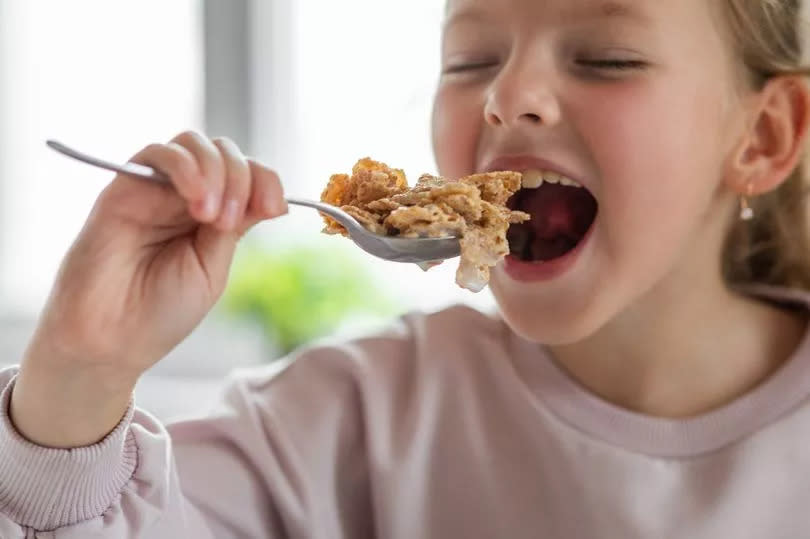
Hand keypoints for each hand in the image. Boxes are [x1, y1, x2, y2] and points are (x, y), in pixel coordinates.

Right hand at [10, 131, 286, 446]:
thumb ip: (234, 228)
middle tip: (231, 220)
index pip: (248, 175)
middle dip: (243, 178)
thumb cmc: (161, 313)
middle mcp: (183, 197)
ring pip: (194, 144)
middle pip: (225, 153)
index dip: (267, 181)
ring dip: (216, 171)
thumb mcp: (212, 269)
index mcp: (212, 215)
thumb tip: (270, 198)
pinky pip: (157, 153)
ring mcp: (154, 190)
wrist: (111, 340)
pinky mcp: (123, 188)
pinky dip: (186, 167)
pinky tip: (196, 201)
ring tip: (211, 216)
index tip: (275, 208)